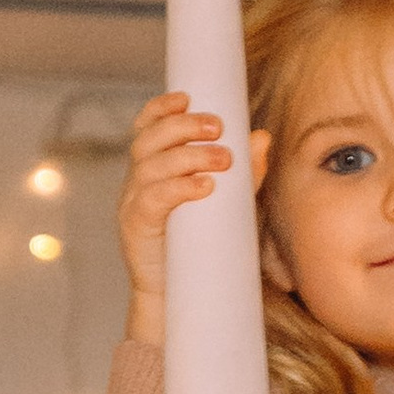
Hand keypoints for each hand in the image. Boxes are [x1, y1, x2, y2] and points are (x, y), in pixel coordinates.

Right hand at [118, 91, 233, 345]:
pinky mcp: (136, 228)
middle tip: (218, 128)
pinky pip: (153, 199)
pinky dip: (179, 188)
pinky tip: (204, 186)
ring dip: (189, 156)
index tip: (186, 99)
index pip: (147, 126)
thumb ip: (244, 172)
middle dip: (183, 127)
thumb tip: (261, 137)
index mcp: (153, 167)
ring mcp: (132, 203)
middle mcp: (137, 180)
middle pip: (149, 139)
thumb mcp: (228, 204)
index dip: (161, 108)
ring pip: (150, 165)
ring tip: (224, 160)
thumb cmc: (201, 245)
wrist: (177, 295)